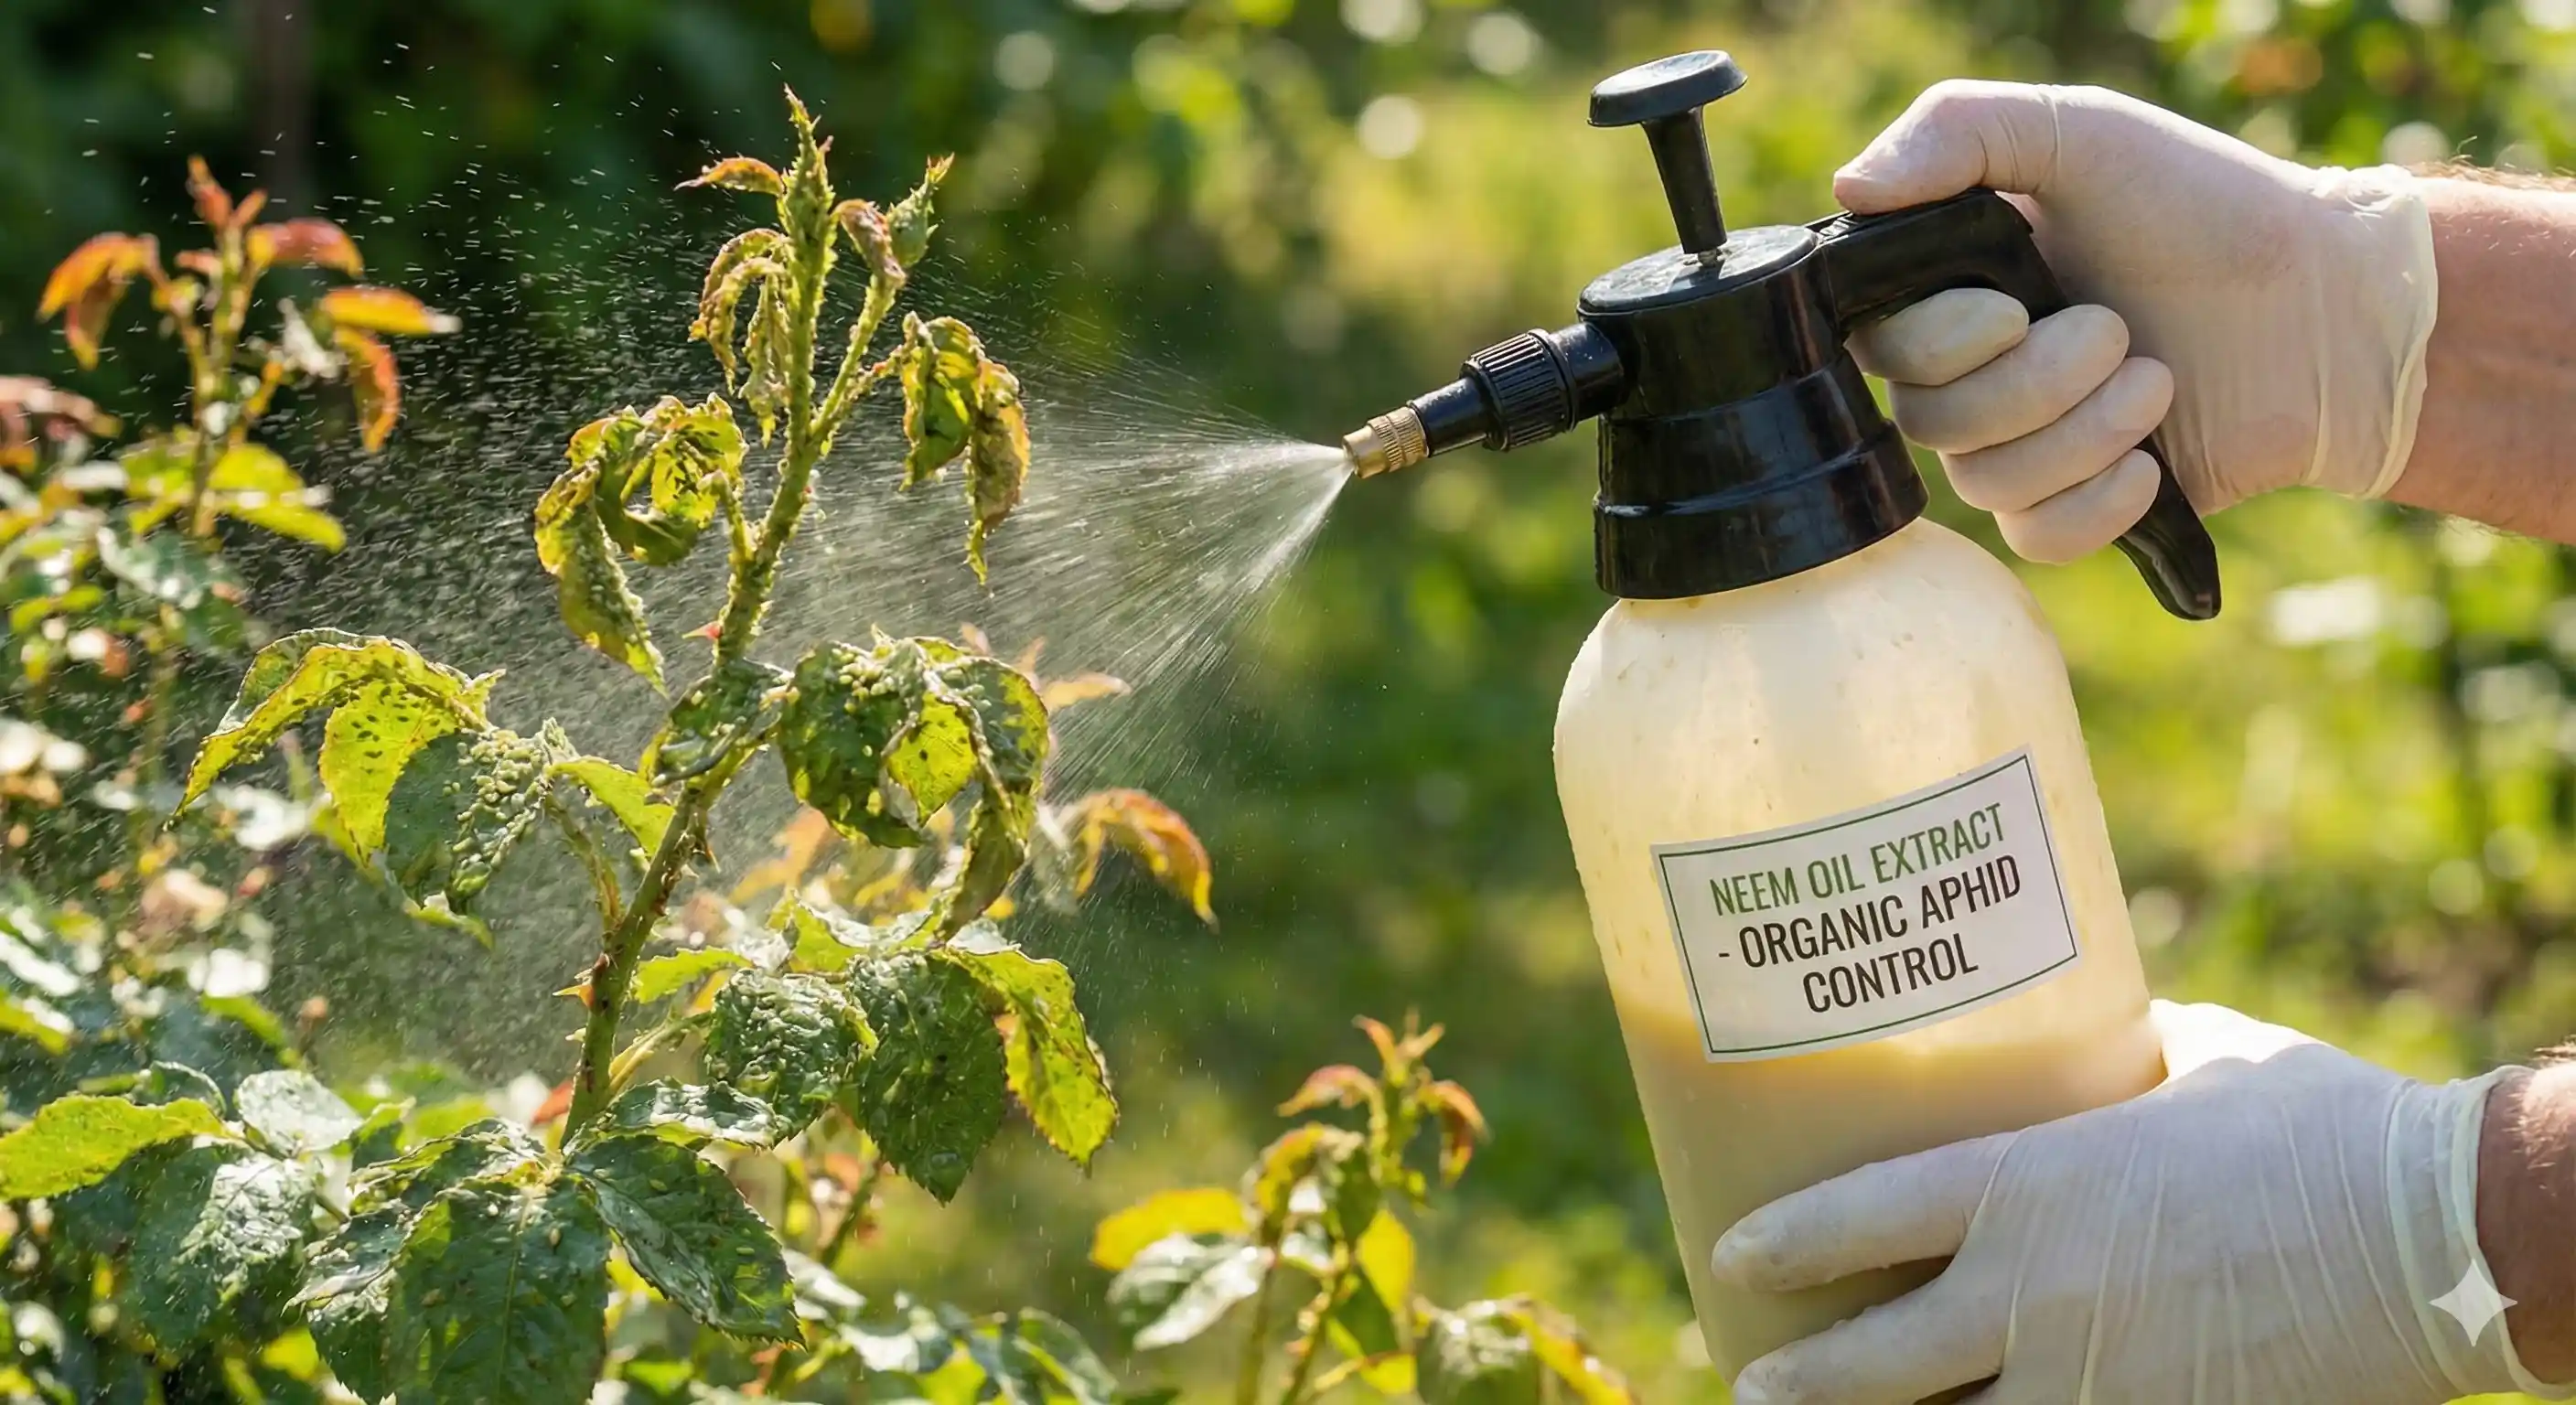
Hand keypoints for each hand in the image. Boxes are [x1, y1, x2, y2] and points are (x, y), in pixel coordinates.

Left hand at [1709, 1001, 2561, 1404]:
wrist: (2433, 1229)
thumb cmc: (2317, 1123)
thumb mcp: (2193, 1058)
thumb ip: (2118, 1059)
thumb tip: (2094, 1037)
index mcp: (2027, 1185)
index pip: (1865, 1217)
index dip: (1787, 1241)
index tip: (1733, 1255)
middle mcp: (2035, 1292)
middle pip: (1878, 1357)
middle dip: (1805, 1377)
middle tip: (1755, 1376)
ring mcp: (2093, 1378)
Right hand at [1836, 82, 2438, 563]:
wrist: (2326, 302)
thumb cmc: (2203, 206)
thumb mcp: (2080, 129)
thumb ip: (1958, 131)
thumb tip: (1847, 190)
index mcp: (1954, 289)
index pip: (1880, 347)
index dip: (1941, 342)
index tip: (2018, 304)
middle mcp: (1973, 372)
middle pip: (1928, 421)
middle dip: (2035, 381)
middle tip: (2119, 329)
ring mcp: (2022, 445)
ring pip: (1985, 482)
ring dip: (2086, 432)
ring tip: (2160, 380)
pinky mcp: (2079, 506)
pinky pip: (2036, 540)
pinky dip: (2097, 504)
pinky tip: (2155, 462)